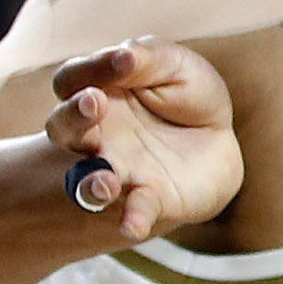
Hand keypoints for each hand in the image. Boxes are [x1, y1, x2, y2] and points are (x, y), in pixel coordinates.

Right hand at [45, 38, 244, 242]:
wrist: (219, 140)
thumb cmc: (186, 94)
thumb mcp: (175, 65)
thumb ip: (148, 57)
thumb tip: (124, 55)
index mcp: (96, 92)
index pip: (75, 79)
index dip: (94, 67)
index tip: (125, 60)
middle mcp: (95, 134)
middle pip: (63, 128)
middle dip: (73, 117)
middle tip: (93, 105)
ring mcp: (117, 168)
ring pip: (87, 178)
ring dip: (90, 182)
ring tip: (105, 182)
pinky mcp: (147, 197)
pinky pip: (134, 210)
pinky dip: (132, 219)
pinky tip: (132, 227)